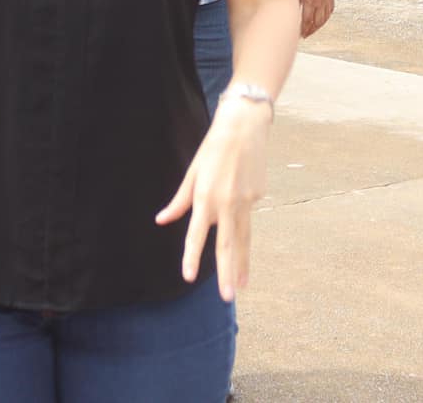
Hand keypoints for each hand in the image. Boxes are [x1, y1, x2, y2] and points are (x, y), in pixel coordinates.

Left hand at [155, 94, 272, 300]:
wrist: (246, 125)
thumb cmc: (214, 147)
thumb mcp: (192, 172)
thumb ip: (179, 200)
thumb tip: (162, 220)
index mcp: (206, 197)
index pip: (197, 235)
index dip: (191, 256)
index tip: (188, 278)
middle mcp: (228, 203)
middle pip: (228, 245)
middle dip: (227, 273)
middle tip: (228, 297)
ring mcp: (247, 201)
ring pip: (244, 238)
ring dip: (242, 264)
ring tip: (242, 285)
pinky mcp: (259, 195)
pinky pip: (247, 212)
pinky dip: (242, 214)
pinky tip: (241, 191)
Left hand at [294, 0, 333, 37]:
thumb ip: (296, 3)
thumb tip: (292, 14)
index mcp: (310, 0)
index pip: (307, 20)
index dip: (303, 29)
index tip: (299, 34)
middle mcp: (320, 0)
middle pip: (317, 22)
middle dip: (310, 30)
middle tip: (305, 35)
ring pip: (324, 18)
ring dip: (318, 26)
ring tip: (312, 30)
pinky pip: (330, 11)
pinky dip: (326, 18)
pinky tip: (321, 21)